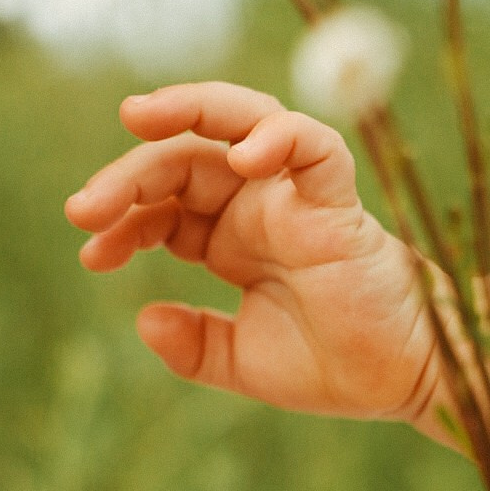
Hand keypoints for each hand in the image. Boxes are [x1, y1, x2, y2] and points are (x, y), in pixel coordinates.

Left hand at [65, 83, 439, 421]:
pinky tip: (241, 155)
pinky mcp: (339, 201)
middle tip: (82, 209)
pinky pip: (313, 146)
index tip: (90, 255)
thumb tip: (144, 319)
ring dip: (188, 109)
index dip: (121, 221)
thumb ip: (194, 345)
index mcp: (232, 239)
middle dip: (127, 177)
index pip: (163, 205)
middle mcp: (259, 207)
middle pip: (183, 159)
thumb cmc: (337, 366)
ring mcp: (297, 197)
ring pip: (240, 122)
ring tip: (137, 117)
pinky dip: (279, 135)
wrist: (407, 380)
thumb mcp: (244, 363)